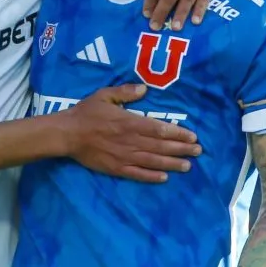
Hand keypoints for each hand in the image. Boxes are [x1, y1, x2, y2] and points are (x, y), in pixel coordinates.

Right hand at [61, 84, 201, 182]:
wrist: (67, 134)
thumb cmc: (86, 112)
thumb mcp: (104, 95)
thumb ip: (125, 91)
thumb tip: (144, 88)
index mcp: (129, 122)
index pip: (159, 128)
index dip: (178, 133)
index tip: (192, 136)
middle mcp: (131, 140)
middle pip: (161, 146)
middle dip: (181, 149)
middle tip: (198, 151)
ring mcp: (124, 156)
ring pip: (153, 161)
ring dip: (172, 163)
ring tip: (187, 166)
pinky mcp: (116, 168)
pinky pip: (137, 174)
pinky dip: (152, 177)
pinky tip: (164, 178)